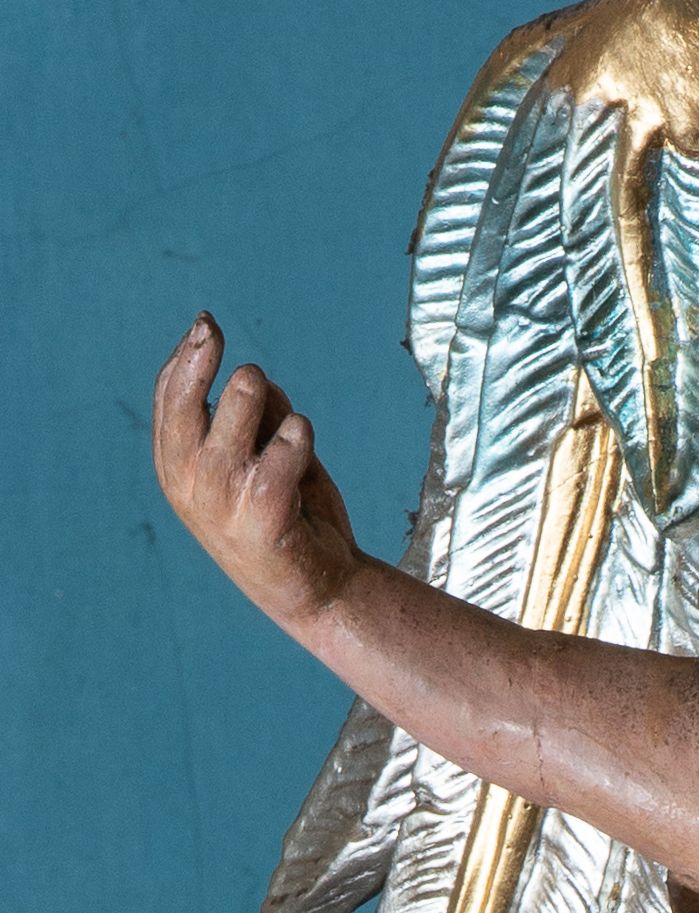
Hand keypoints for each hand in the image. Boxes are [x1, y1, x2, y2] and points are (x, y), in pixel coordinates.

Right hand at [152, 315, 361, 635]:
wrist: (316, 589)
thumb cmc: (282, 512)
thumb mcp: (246, 460)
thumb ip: (240, 417)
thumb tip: (252, 375)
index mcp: (174, 465)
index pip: (169, 393)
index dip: (188, 353)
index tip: (206, 323)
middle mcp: (187, 479)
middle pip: (191, 389)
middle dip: (210, 356)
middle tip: (233, 353)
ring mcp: (221, 493)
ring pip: (247, 395)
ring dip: (277, 405)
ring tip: (288, 444)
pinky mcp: (264, 506)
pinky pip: (292, 435)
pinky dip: (304, 439)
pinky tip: (302, 471)